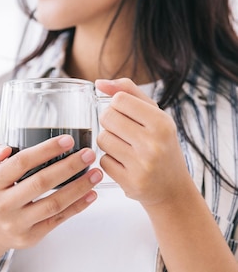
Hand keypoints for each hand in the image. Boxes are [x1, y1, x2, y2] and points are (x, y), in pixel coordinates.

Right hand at [0, 136, 102, 253]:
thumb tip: (6, 148)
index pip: (20, 163)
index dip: (45, 150)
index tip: (67, 140)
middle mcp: (1, 205)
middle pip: (41, 182)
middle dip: (69, 166)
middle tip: (88, 154)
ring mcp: (16, 223)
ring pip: (54, 204)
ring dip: (79, 187)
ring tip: (96, 173)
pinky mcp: (30, 237)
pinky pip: (58, 220)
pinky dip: (77, 207)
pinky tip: (91, 194)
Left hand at [95, 78, 191, 206]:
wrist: (173, 188)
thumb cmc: (161, 145)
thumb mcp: (155, 114)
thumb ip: (128, 92)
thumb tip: (99, 82)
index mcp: (162, 122)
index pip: (119, 100)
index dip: (117, 106)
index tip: (128, 115)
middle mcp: (153, 143)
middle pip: (107, 117)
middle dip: (110, 123)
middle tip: (124, 132)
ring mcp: (142, 164)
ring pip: (102, 139)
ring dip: (108, 142)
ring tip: (125, 148)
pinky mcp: (130, 182)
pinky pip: (103, 161)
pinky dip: (110, 161)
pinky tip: (125, 164)